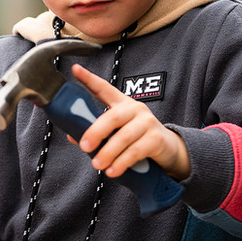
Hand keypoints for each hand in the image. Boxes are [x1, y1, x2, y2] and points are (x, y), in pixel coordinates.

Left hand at [70, 64, 190, 180]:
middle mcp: (135, 109)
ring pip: (124, 137)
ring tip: (97, 164)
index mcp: (122, 103)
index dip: (89, 79)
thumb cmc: (138, 138)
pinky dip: (122, 162)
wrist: (169, 150)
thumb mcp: (117, 132)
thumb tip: (72, 137)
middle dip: (96, 132)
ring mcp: (147, 123)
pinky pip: (136, 151)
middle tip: (84, 146)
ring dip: (108, 152)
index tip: (75, 70)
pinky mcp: (156, 139)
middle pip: (113, 116)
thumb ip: (97, 133)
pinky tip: (113, 170)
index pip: (104, 88)